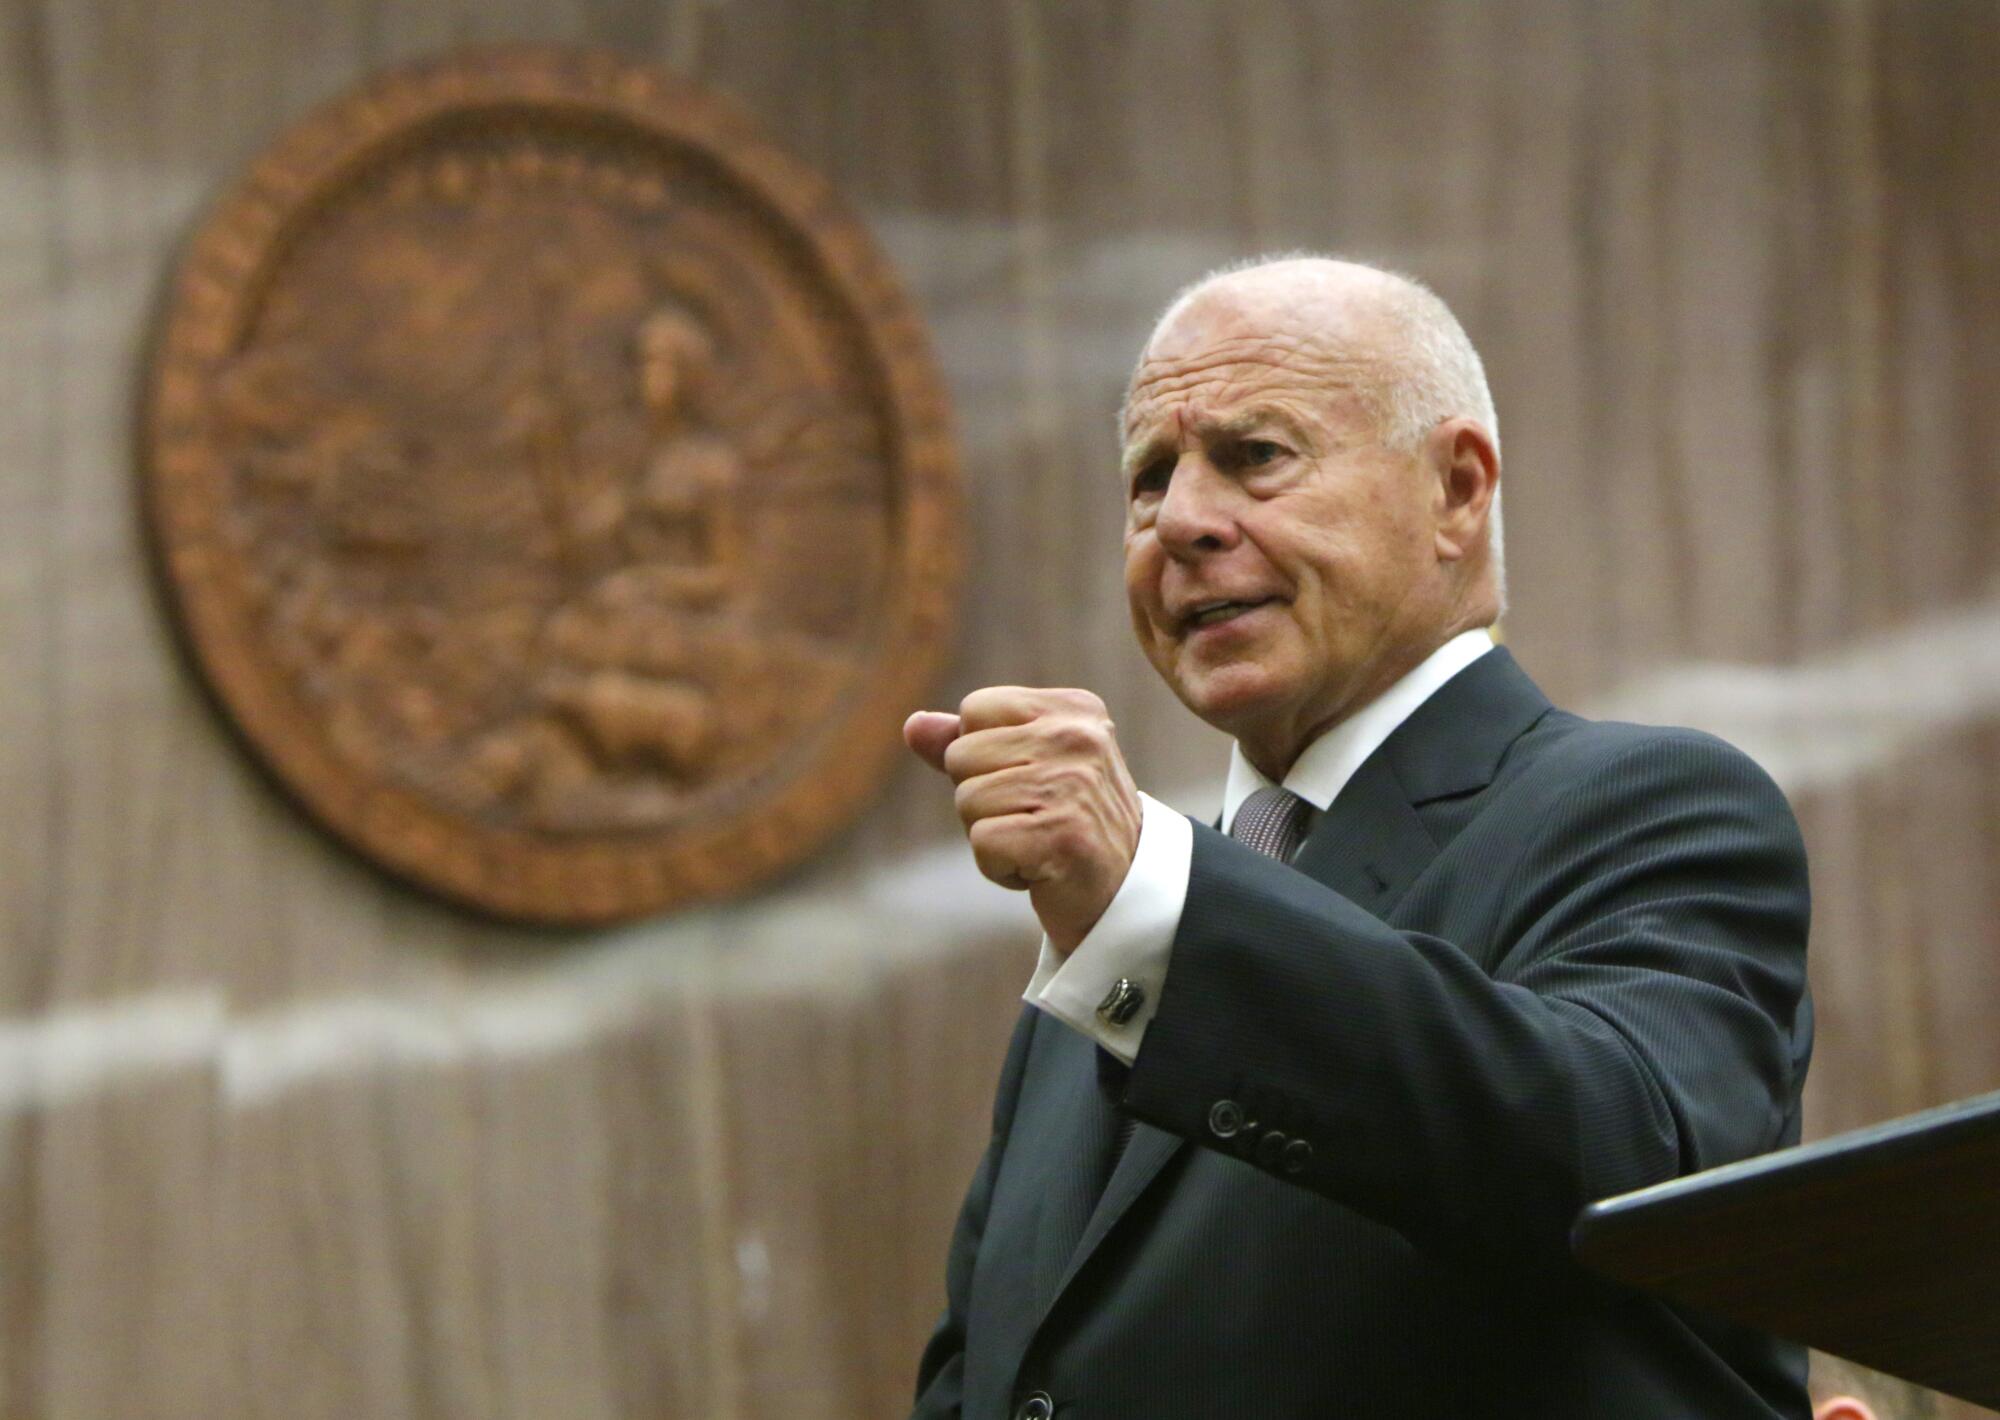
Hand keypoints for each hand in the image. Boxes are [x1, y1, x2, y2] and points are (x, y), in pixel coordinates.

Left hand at [905, 688, 1142, 953]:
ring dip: (990, 834)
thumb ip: (971, 741)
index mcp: (1073, 710)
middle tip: (1032, 818)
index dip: (983, 754)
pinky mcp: (1061, 836)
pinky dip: (999, 868)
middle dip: (982, 798)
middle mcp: (1078, 739)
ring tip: (1036, 841)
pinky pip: (982, 843)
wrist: (1122, 892)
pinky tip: (1037, 869)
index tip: (1029, 781)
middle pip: (962, 756)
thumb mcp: (1025, 766)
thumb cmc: (1066, 821)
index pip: (975, 709)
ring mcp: (1072, 786)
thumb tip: (914, 726)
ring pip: (967, 801)